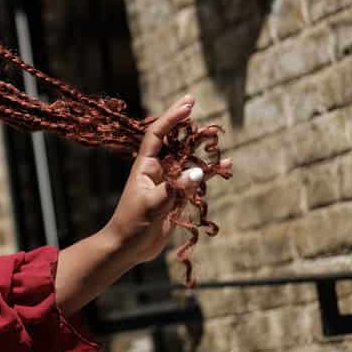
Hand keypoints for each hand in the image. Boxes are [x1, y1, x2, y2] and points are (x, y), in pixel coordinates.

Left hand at [103, 95, 229, 264]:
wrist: (129, 247)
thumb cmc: (133, 223)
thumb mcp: (153, 204)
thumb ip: (175, 188)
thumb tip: (198, 172)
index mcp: (144, 166)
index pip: (157, 135)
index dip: (171, 118)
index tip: (188, 105)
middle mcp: (157, 170)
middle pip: (175, 143)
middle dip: (187, 127)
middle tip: (199, 108)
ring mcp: (168, 183)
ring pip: (188, 161)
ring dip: (201, 151)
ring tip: (217, 141)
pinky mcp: (176, 197)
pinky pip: (195, 181)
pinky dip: (208, 173)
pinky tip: (223, 167)